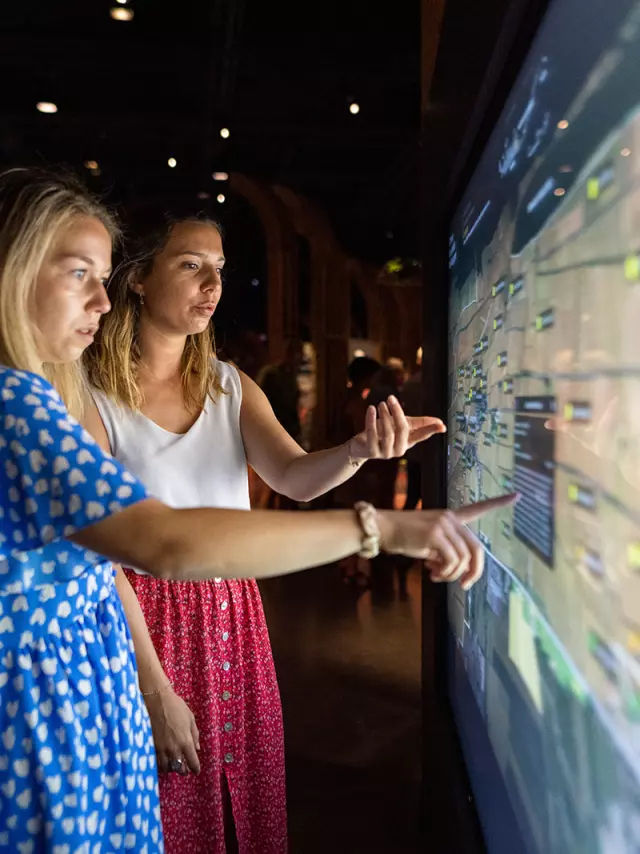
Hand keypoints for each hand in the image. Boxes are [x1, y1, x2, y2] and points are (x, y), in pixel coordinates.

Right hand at [145, 688, 200, 775]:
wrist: (156, 700)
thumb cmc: (176, 706)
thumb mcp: (190, 718)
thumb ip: (195, 734)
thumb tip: (197, 748)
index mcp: (186, 742)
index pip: (192, 763)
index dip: (195, 769)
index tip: (196, 771)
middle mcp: (173, 749)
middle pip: (179, 769)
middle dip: (183, 771)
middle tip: (184, 769)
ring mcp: (161, 749)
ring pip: (166, 768)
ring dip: (171, 768)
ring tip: (173, 764)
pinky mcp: (150, 746)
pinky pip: (156, 761)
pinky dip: (160, 763)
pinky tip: (162, 759)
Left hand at [350, 396, 445, 460]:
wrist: (361, 446)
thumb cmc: (382, 432)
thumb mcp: (399, 425)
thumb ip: (416, 422)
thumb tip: (437, 421)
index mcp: (408, 442)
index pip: (422, 435)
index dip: (431, 430)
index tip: (442, 425)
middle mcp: (399, 449)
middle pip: (403, 430)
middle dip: (397, 412)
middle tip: (390, 398)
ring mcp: (386, 453)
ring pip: (388, 432)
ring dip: (384, 415)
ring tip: (381, 404)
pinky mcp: (372, 452)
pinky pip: (372, 435)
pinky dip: (371, 420)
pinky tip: (371, 409)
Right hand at [378, 494, 519, 590]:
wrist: (382, 529)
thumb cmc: (403, 536)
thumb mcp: (428, 542)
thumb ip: (445, 551)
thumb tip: (455, 570)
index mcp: (451, 517)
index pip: (478, 508)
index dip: (498, 503)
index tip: (517, 495)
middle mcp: (450, 518)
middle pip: (477, 548)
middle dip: (475, 571)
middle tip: (465, 585)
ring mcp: (444, 525)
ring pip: (463, 559)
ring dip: (452, 575)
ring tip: (436, 575)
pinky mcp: (435, 535)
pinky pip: (452, 561)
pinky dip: (444, 573)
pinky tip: (430, 572)